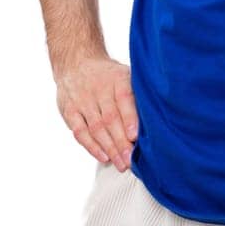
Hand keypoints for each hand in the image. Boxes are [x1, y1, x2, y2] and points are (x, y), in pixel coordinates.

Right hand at [54, 54, 137, 171]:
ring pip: (95, 127)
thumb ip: (137, 95)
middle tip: (131, 160)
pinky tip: (103, 156)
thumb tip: (155, 121)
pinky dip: (91, 146)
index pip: (123, 97)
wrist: (76, 62)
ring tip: (121, 163)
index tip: (135, 136)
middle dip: (121, 142)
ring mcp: (82, 100)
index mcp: (116, 78)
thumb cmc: (108, 75)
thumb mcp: (125, 75)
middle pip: (109, 118)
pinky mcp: (69, 111)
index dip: (129, 118)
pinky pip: (79, 131)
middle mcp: (98, 88)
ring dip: (109, 148)